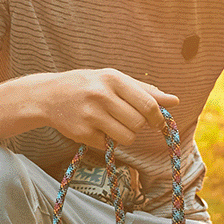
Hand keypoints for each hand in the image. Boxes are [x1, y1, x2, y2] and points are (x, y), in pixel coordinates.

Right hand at [43, 68, 179, 148]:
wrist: (48, 95)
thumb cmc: (89, 86)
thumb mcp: (115, 81)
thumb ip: (145, 91)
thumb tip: (174, 101)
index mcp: (113, 79)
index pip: (148, 104)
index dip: (158, 118)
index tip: (157, 122)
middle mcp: (101, 95)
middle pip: (139, 123)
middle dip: (138, 126)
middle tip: (127, 119)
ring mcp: (91, 115)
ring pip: (127, 137)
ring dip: (125, 135)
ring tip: (111, 124)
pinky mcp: (83, 133)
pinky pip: (109, 144)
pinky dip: (107, 140)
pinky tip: (95, 128)